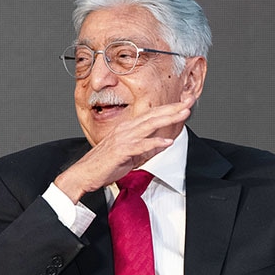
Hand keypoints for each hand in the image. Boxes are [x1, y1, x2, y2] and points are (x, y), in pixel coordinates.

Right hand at [54, 96, 192, 202]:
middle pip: (153, 115)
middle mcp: (126, 129)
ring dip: (167, 118)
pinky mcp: (121, 150)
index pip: (152, 115)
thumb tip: (162, 144)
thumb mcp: (129, 155)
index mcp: (127, 128)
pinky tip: (167, 142)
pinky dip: (154, 143)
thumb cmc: (103, 165)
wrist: (84, 173)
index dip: (169, 108)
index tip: (184, 103)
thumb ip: (146, 148)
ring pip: (149, 125)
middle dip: (173, 107)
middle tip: (190, 100)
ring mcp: (123, 138)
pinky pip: (141, 145)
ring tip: (183, 113)